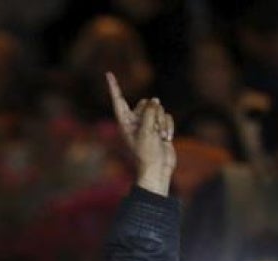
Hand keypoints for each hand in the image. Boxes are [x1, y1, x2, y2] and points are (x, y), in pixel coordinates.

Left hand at [107, 72, 174, 195]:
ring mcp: (148, 125)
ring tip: (159, 137)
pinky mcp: (160, 128)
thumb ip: (150, 112)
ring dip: (162, 122)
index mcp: (124, 123)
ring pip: (159, 109)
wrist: (157, 170)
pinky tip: (166, 138)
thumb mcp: (146, 130)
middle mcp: (135, 122)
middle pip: (146, 103)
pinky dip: (169, 126)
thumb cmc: (146, 153)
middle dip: (153, 113)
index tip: (108, 73)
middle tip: (153, 129)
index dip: (114, 87)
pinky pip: (167, 117)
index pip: (118, 100)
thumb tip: (156, 100)